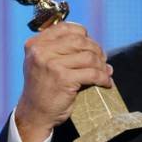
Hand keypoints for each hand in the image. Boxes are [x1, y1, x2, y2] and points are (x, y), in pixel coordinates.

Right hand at [14, 22, 112, 141]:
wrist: (35, 113)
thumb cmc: (43, 88)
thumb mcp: (42, 63)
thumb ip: (59, 49)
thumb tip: (93, 44)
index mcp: (36, 44)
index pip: (67, 28)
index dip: (84, 35)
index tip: (91, 46)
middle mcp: (41, 51)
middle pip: (80, 41)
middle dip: (96, 50)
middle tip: (103, 61)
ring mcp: (51, 64)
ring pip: (89, 56)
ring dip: (102, 65)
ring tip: (105, 72)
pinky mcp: (63, 78)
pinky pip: (92, 73)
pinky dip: (103, 77)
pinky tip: (106, 82)